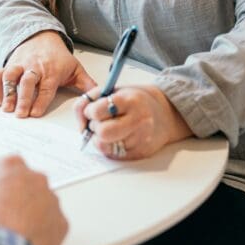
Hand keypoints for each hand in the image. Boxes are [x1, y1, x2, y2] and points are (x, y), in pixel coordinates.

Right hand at [0, 30, 97, 117]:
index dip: (40, 100)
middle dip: (23, 98)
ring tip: (6, 108)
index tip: (35, 113)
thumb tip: (99, 99)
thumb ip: (87, 85)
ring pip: (11, 76)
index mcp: (52, 70)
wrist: (42, 37)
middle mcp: (34, 67)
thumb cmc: (58, 58)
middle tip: (20, 114)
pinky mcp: (9, 64)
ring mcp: (20, 65)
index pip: (46, 86)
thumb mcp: (75, 68)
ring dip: (7, 92)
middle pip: (27, 82)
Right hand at [0, 155, 67, 244]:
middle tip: (7, 215)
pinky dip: (45, 233)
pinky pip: (54, 226)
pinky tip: (29, 242)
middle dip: (22, 197)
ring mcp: (51, 200)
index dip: (4, 184)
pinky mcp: (61, 222)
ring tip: (17, 232)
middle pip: (30, 185)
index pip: (11, 168)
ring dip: (35, 215)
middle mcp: (36, 178)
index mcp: (12, 165)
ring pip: (45, 205)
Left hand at [74, 84, 191, 160]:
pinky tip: (115, 138)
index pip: (98, 111)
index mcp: (130, 100)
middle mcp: (138, 120)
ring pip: (105, 146)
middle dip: (94, 127)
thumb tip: (80, 117)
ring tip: (106, 129)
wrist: (164, 113)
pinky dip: (108, 147)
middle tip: (97, 122)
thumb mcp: (115, 89)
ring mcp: (140, 139)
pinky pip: (113, 155)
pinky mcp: (140, 153)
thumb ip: (92, 98)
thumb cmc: (136, 100)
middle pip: (102, 132)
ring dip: (99, 139)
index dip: (89, 111)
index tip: (92, 110)